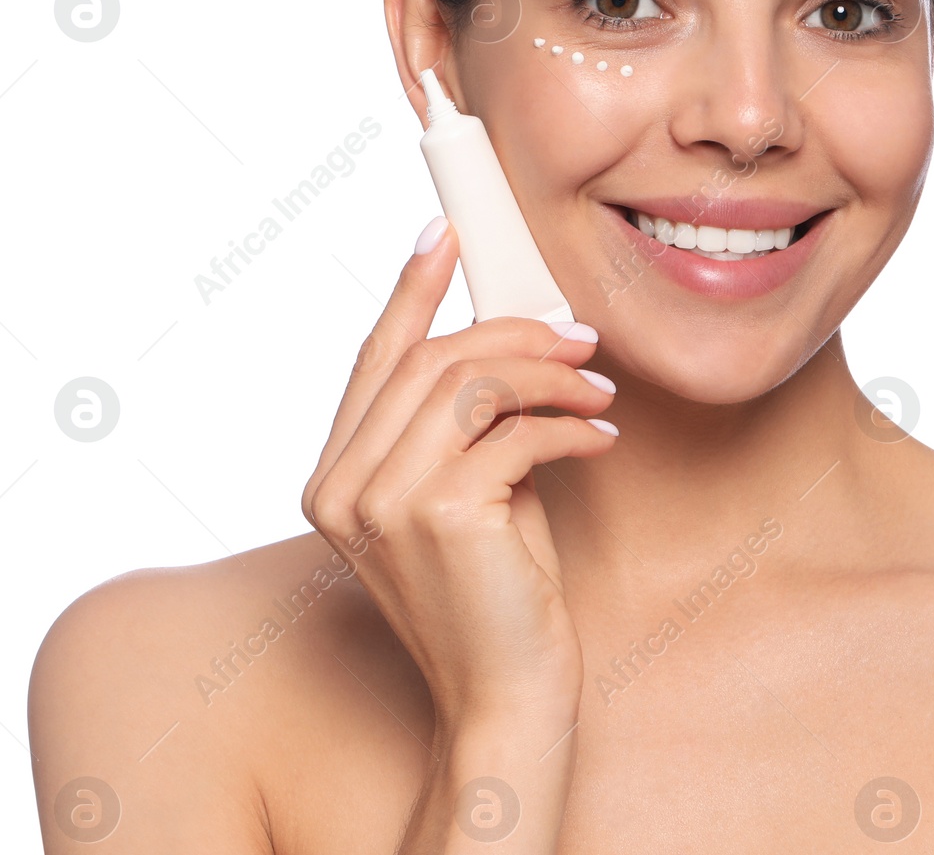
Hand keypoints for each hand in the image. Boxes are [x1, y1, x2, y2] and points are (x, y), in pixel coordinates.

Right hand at [301, 221, 616, 734]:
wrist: (507, 699)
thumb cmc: (496, 596)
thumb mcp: (467, 491)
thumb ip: (462, 423)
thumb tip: (511, 337)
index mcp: (332, 479)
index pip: (372, 359)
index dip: (410, 288)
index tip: (446, 233)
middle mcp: (340, 487)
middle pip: (430, 358)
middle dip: (516, 333)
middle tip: (580, 339)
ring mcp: (382, 502)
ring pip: (472, 382)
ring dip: (551, 375)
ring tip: (599, 394)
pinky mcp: (439, 514)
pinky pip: (517, 430)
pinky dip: (571, 425)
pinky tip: (602, 440)